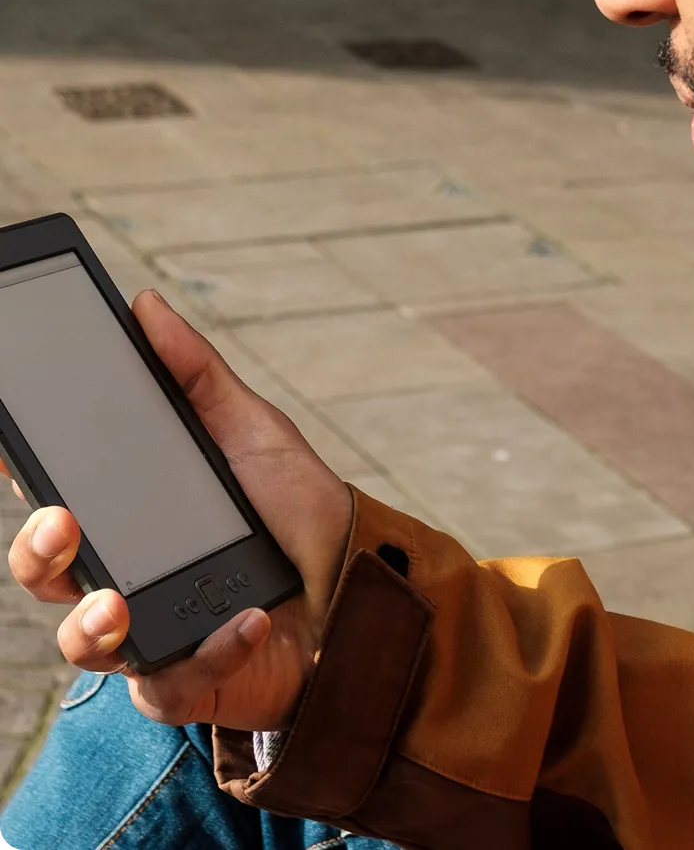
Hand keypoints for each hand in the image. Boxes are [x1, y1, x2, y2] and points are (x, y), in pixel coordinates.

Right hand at [4, 290, 351, 731]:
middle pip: (44, 571)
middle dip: (36, 551)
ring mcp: (150, 633)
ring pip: (80, 642)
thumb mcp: (251, 430)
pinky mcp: (188, 682)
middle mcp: (126, 575)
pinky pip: (169, 684)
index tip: (14, 449)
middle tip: (61, 523)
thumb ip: (196, 375)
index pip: (55, 496)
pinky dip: (212, 649)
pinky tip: (249, 619)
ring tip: (117, 603)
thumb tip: (143, 305)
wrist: (363, 585)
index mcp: (132, 513)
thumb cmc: (297, 508)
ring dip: (88, 625)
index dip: (25, 476)